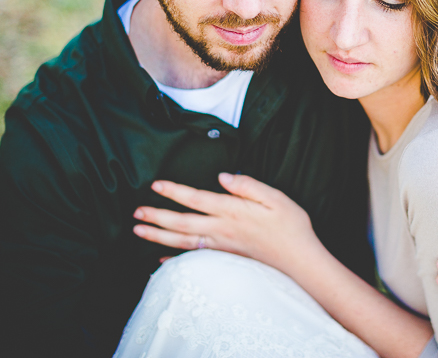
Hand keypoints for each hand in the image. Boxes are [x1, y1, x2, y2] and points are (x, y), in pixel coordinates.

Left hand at [132, 173, 321, 273]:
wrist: (301, 262)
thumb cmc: (292, 228)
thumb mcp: (277, 199)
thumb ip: (248, 185)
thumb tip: (223, 176)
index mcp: (233, 211)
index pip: (196, 198)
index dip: (174, 191)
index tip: (155, 185)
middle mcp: (222, 230)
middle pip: (182, 222)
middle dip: (157, 216)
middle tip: (136, 212)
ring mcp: (222, 248)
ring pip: (182, 242)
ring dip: (158, 236)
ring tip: (139, 230)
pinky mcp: (226, 260)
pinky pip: (194, 260)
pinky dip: (175, 261)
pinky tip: (162, 261)